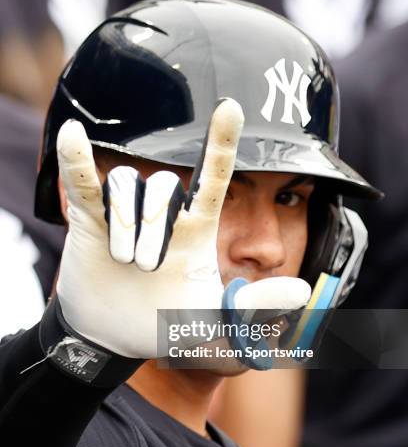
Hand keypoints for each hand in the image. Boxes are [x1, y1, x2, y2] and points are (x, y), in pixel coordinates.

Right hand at [56, 99, 310, 359]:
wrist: (115, 339)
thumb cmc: (166, 327)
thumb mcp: (214, 324)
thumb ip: (254, 310)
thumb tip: (301, 294)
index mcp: (195, 231)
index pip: (212, 178)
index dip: (221, 143)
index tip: (232, 107)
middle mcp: (163, 215)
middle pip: (163, 186)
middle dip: (154, 226)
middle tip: (147, 269)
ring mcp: (125, 215)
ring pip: (126, 184)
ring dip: (125, 224)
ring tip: (123, 261)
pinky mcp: (91, 221)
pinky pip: (85, 183)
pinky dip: (77, 160)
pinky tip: (72, 135)